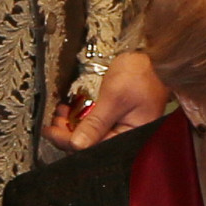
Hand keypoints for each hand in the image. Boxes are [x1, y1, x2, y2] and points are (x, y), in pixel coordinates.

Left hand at [46, 47, 169, 151]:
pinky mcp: (120, 118)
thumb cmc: (142, 74)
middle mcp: (127, 136)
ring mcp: (124, 127)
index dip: (68, 141)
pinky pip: (98, 124)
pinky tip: (72, 110)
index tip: (50, 132)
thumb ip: (95, 123)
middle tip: (53, 121)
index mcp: (130, 137)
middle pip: (92, 145)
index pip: (94, 149)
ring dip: (74, 125)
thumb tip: (77, 144)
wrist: (154, 57)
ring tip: (61, 113)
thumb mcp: (113, 98)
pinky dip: (84, 118)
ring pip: (92, 135)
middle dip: (70, 133)